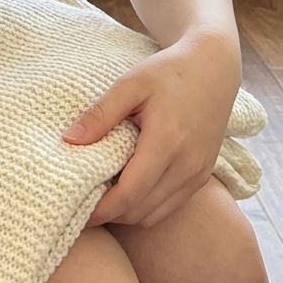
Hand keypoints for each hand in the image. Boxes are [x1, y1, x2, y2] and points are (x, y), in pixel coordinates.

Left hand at [62, 33, 240, 227]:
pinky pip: (170, 205)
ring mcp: (198, 173)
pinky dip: (145, 206)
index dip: (101, 209)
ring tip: (100, 197)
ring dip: (126, 213)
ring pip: (155, 213)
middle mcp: (187, 166)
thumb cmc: (168, 72)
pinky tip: (126, 188)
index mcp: (167, 143)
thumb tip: (69, 140)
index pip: (129, 194)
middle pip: (140, 211)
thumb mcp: (129, 84)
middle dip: (109, 215)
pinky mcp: (203, 175)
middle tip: (81, 205)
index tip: (75, 210)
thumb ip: (100, 114)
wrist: (214, 67)